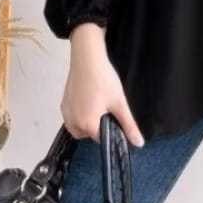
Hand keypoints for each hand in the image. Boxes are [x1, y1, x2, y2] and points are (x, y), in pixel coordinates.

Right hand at [61, 22, 144, 146]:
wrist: (87, 59)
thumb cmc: (103, 80)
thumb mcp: (120, 103)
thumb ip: (129, 125)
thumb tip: (139, 143)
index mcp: (87, 125)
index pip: (101, 138)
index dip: (110, 128)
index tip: (114, 115)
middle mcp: (73, 122)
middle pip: (89, 134)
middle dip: (98, 124)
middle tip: (106, 106)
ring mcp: (66, 113)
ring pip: (79, 126)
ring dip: (88, 119)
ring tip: (98, 101)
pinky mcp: (63, 103)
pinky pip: (72, 116)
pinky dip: (80, 112)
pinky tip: (89, 97)